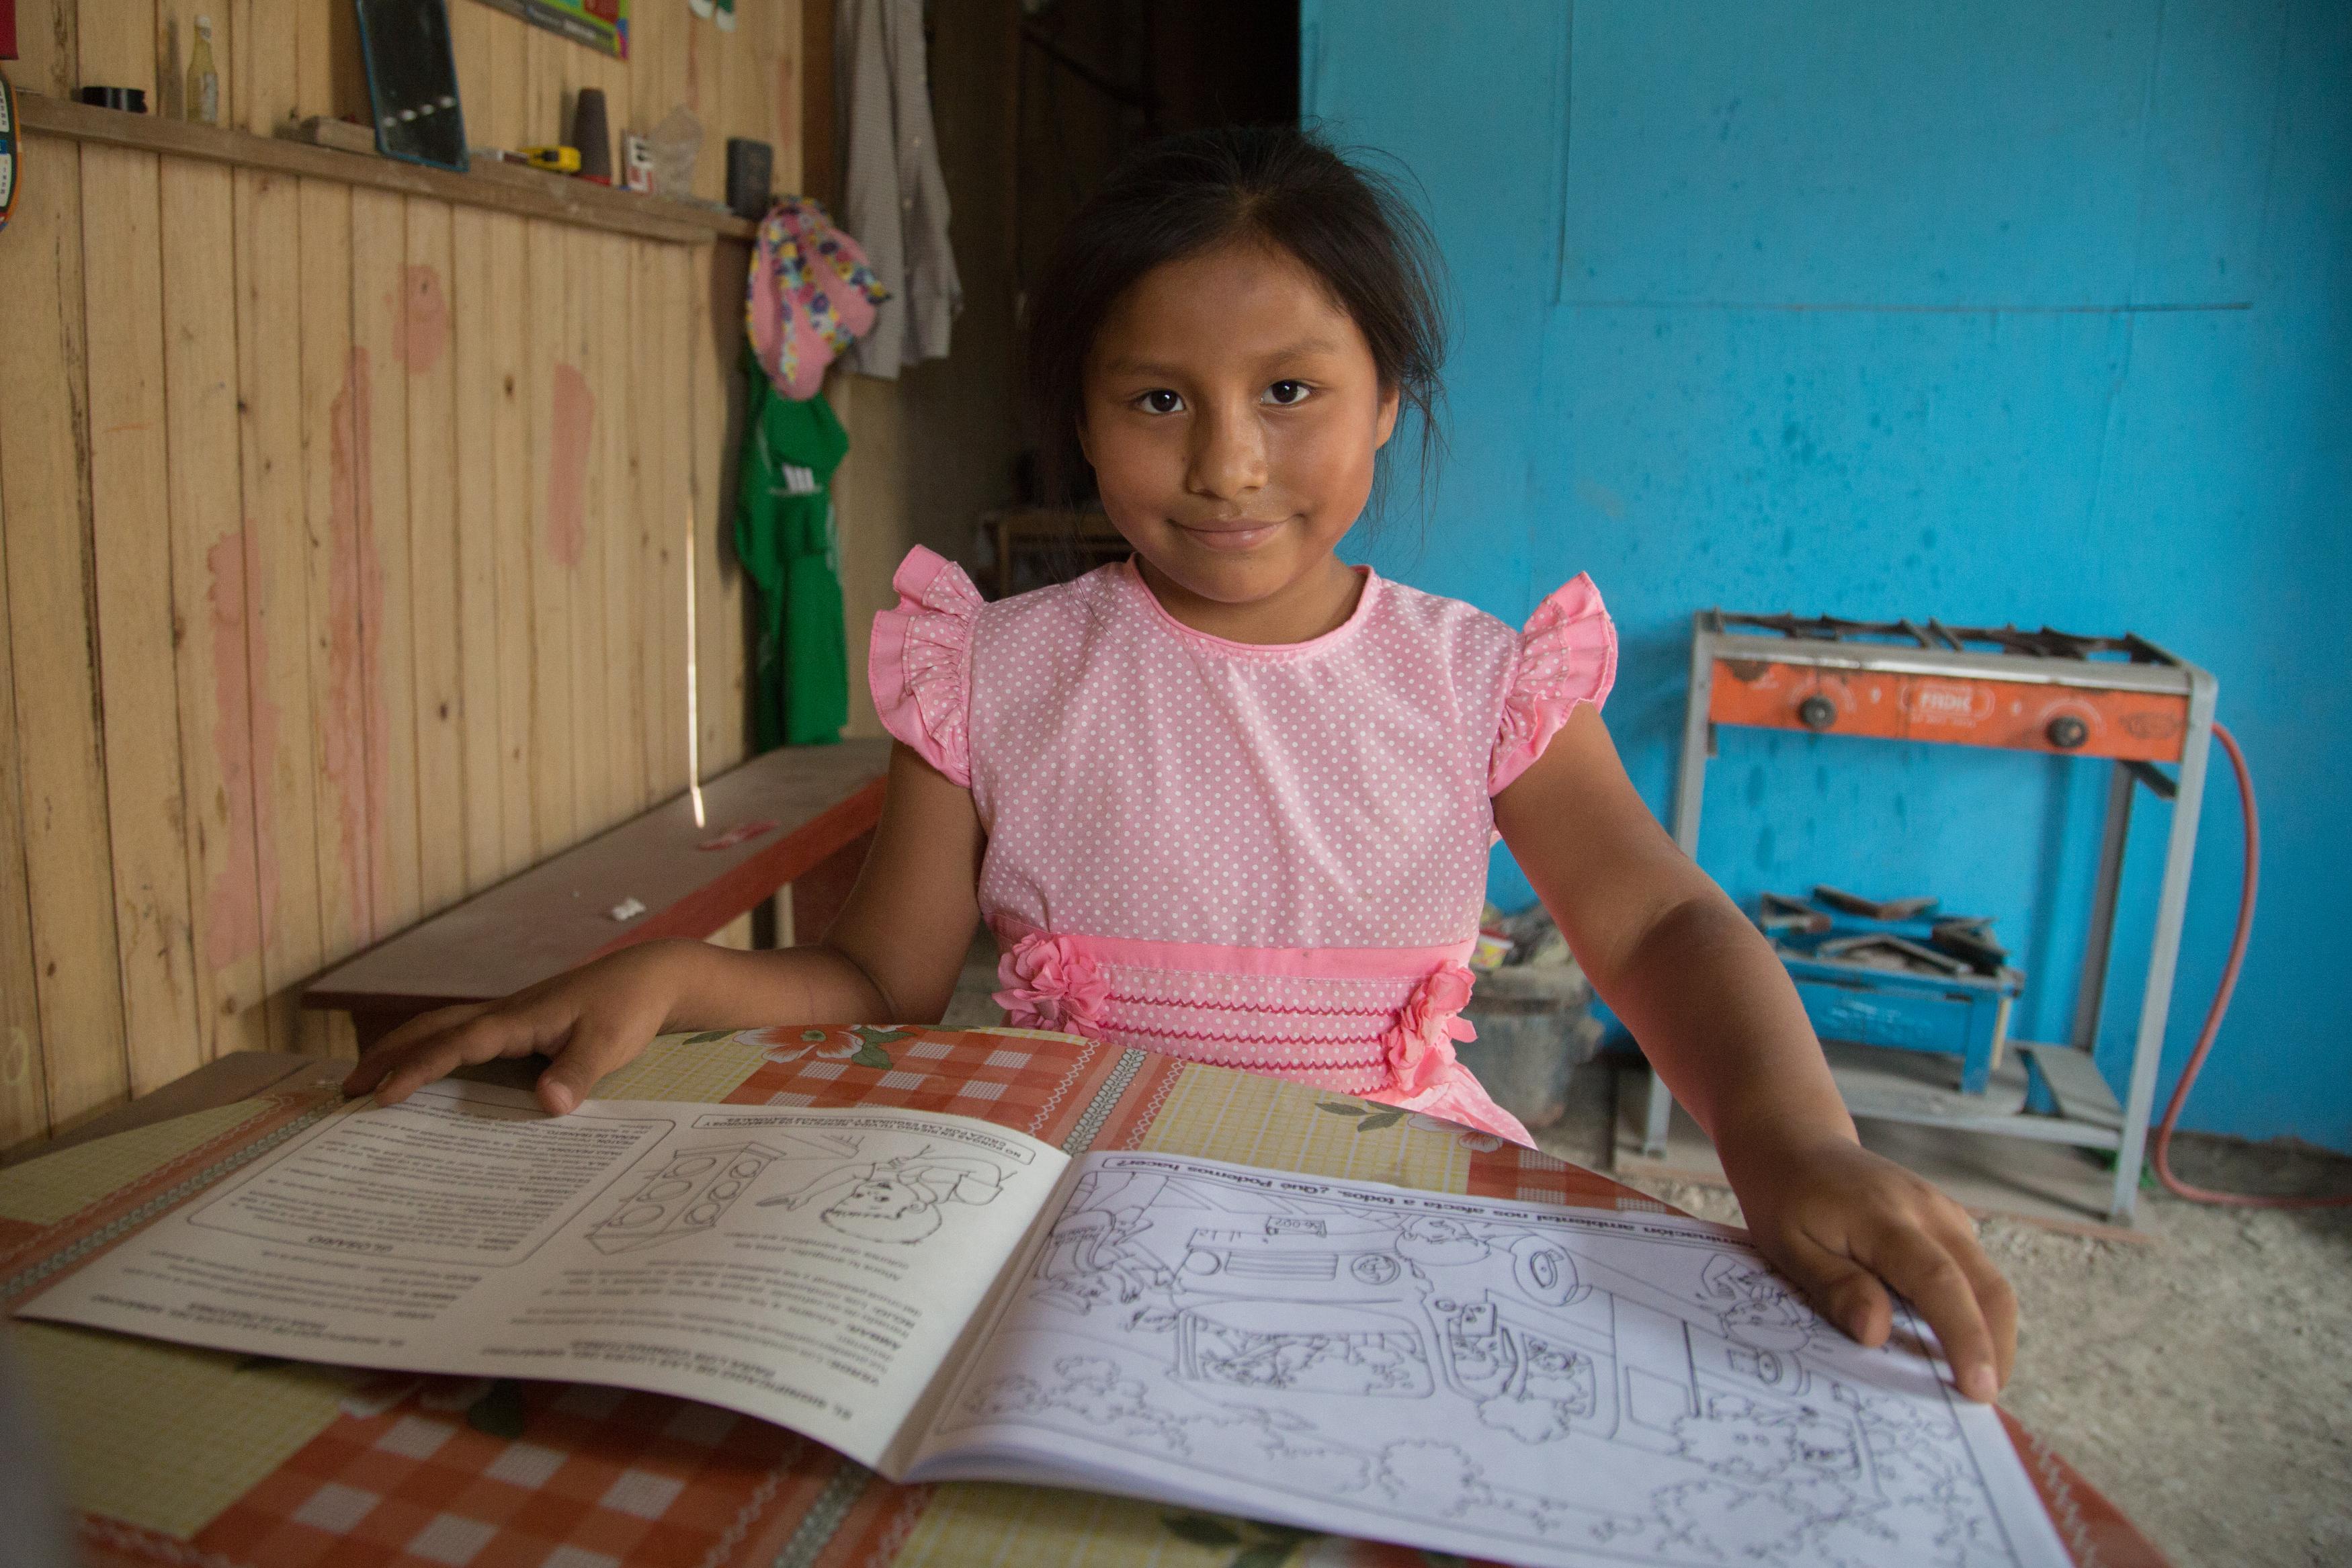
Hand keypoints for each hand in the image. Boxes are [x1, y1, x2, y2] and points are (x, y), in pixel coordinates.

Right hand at [342, 941, 693, 1115]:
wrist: (648, 978)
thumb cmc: (628, 1008)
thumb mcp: (610, 1042)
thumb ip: (578, 1072)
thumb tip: (548, 1104)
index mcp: (517, 1019)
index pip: (455, 1045)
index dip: (418, 1070)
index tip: (382, 1097)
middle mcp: (504, 1015)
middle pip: (431, 1030)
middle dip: (387, 1056)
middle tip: (347, 1090)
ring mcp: (508, 1019)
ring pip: (442, 1029)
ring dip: (405, 1051)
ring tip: (369, 1081)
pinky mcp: (518, 1026)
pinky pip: (462, 1038)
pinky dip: (434, 1052)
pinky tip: (428, 1075)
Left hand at [1726, 1134, 2017, 1402]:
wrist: (1797, 1143)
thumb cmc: (1784, 1198)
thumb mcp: (1786, 1245)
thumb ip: (1833, 1287)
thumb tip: (1876, 1334)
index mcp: (1884, 1217)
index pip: (1940, 1281)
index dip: (1965, 1337)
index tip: (1979, 1390)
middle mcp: (1929, 1211)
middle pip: (1987, 1286)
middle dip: (1996, 1349)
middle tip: (1982, 1404)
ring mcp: (1945, 1213)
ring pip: (1990, 1281)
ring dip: (1992, 1335)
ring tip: (1970, 1383)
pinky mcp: (1950, 1222)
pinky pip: (1976, 1272)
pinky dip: (1977, 1313)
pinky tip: (1953, 1345)